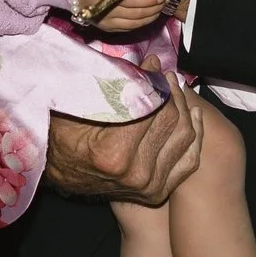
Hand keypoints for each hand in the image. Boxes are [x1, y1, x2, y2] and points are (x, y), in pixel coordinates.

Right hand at [45, 77, 205, 205]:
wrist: (60, 169)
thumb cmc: (64, 132)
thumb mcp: (81, 104)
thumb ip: (117, 83)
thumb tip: (153, 64)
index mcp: (113, 153)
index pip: (152, 107)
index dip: (154, 81)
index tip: (153, 66)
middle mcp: (135, 174)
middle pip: (171, 120)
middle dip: (170, 92)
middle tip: (164, 75)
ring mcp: (148, 187)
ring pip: (184, 136)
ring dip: (183, 107)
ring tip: (174, 89)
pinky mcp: (157, 192)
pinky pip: (189, 159)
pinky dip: (195, 134)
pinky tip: (193, 113)